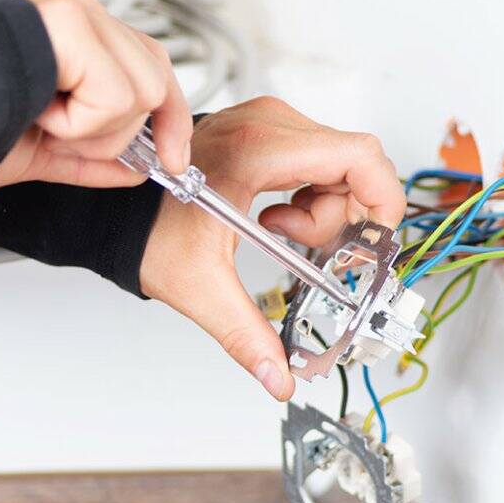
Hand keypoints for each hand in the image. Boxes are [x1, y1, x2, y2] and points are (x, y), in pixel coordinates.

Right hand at [0, 0, 191, 189]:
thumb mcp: (45, 148)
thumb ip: (97, 157)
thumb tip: (139, 168)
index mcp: (67, 23)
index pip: (150, 62)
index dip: (171, 117)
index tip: (176, 157)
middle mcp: (73, 1)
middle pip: (154, 79)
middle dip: (122, 131)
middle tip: (62, 132)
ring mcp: (71, 4)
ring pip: (141, 93)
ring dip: (94, 131)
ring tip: (42, 117)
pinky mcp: (66, 20)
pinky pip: (116, 97)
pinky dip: (79, 125)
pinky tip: (39, 110)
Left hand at [140, 96, 405, 399]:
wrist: (120, 212)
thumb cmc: (148, 232)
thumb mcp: (201, 287)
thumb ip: (246, 334)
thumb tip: (279, 377)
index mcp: (257, 151)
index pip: (358, 155)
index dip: (383, 200)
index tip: (376, 242)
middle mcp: (267, 126)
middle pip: (353, 166)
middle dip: (343, 219)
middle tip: (307, 251)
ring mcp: (266, 125)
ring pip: (338, 165)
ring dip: (324, 212)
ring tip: (276, 232)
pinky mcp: (265, 134)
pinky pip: (317, 162)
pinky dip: (310, 198)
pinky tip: (273, 220)